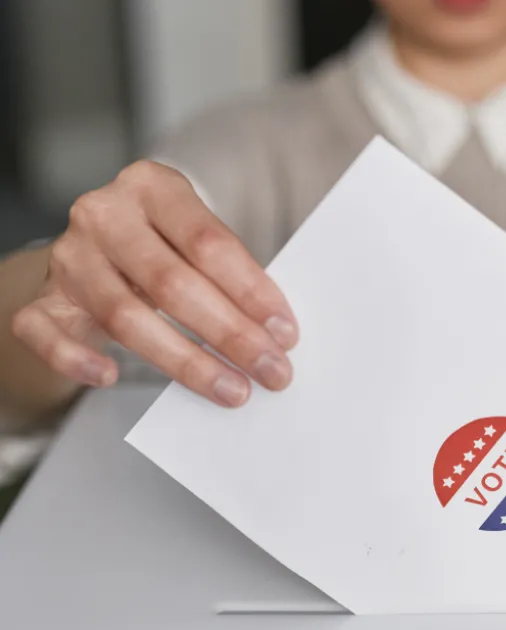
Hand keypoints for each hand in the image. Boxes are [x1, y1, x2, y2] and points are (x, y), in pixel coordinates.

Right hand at [11, 161, 298, 406]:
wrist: (96, 246)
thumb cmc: (165, 244)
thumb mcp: (196, 237)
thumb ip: (229, 272)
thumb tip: (275, 332)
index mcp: (152, 186)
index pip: (209, 242)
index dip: (251, 291)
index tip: (285, 332)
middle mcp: (104, 213)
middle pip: (172, 283)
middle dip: (230, 334)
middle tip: (271, 370)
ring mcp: (68, 256)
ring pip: (124, 316)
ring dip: (185, 361)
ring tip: (232, 390)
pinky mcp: (41, 296)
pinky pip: (44, 332)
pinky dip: (75, 359)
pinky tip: (110, 377)